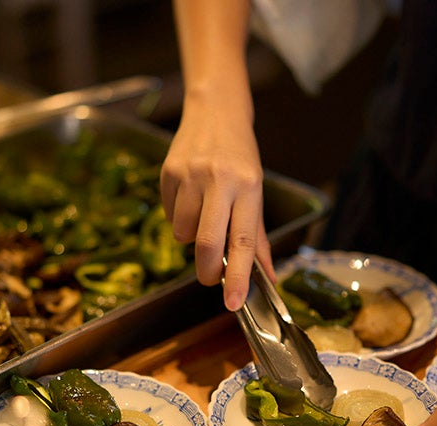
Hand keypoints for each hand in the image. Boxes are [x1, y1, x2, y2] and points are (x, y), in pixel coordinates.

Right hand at [160, 94, 273, 310]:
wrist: (214, 112)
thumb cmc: (240, 158)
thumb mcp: (256, 192)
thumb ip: (258, 237)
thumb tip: (269, 277)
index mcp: (248, 186)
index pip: (243, 240)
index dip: (238, 276)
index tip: (234, 303)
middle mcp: (218, 179)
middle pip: (207, 243)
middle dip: (208, 271)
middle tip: (211, 278)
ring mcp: (189, 175)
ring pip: (182, 234)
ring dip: (190, 238)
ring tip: (202, 216)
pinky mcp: (168, 173)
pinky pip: (168, 215)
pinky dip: (178, 217)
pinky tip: (189, 198)